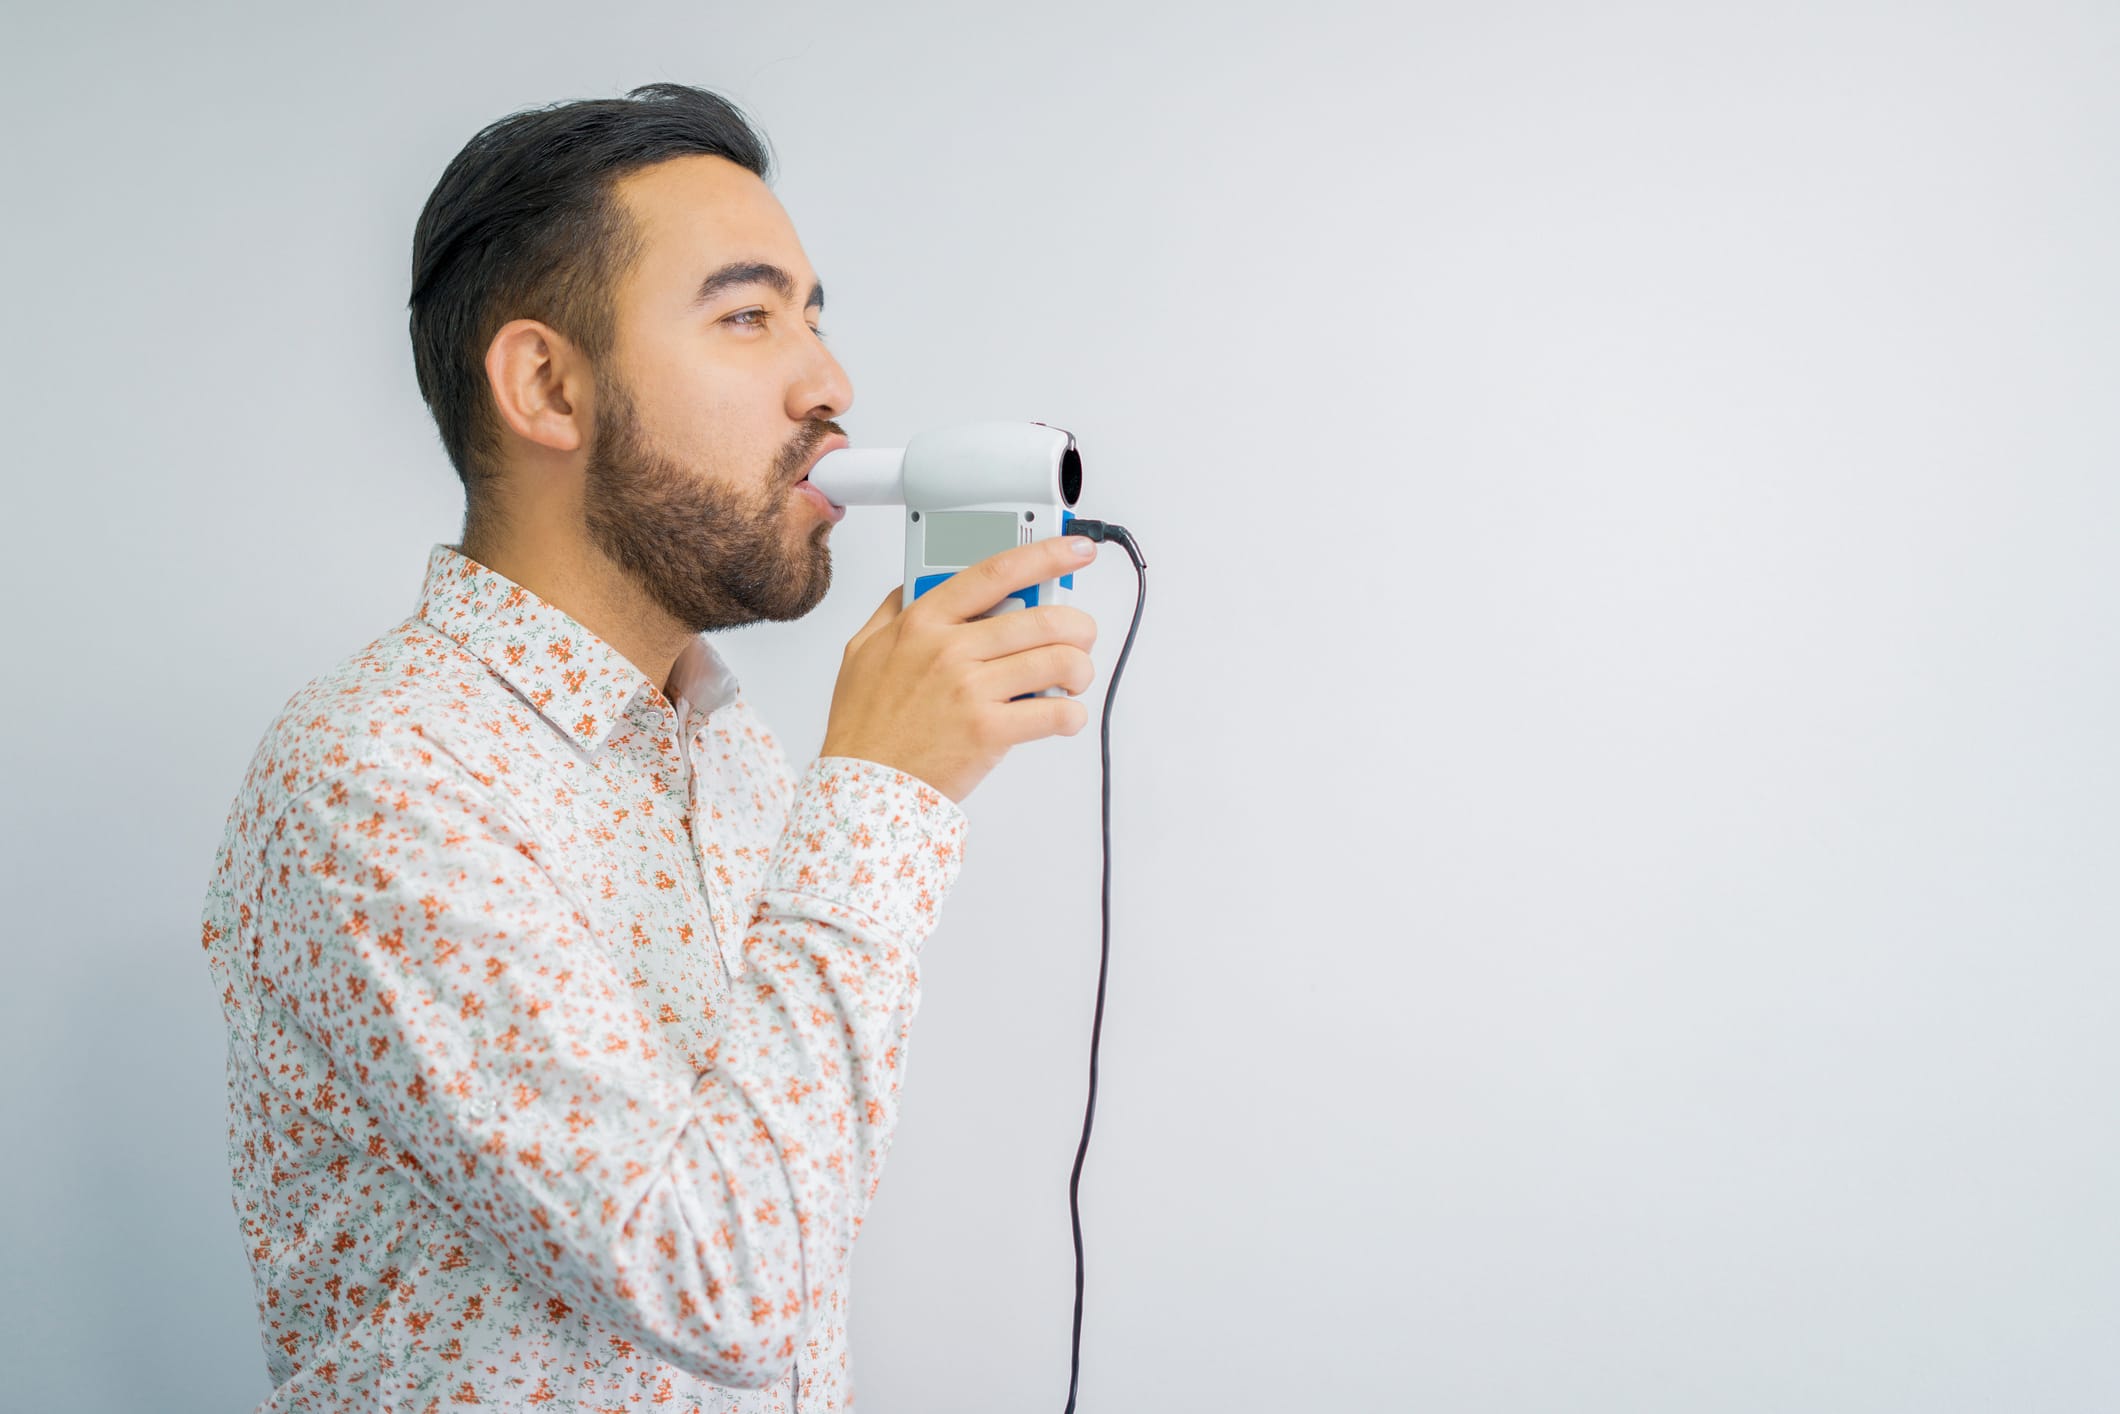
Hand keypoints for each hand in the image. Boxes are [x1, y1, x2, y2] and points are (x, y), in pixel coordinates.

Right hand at [818, 535, 1100, 801]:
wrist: (862, 784)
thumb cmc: (865, 723)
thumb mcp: (863, 649)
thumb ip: (893, 609)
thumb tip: (916, 580)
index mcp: (923, 621)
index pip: (996, 571)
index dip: (1046, 555)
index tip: (1077, 551)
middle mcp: (950, 649)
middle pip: (1043, 618)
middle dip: (1079, 626)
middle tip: (1081, 636)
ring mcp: (971, 690)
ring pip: (1058, 661)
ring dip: (1080, 669)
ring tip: (1073, 680)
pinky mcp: (990, 731)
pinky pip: (1056, 712)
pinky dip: (1073, 714)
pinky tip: (1063, 716)